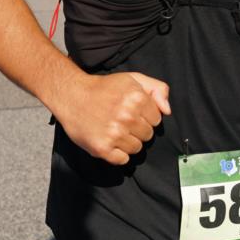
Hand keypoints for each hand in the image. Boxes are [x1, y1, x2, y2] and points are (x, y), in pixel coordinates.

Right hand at [55, 72, 170, 164]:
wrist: (71, 96)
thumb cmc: (104, 88)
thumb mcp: (133, 79)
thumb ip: (157, 89)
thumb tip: (167, 111)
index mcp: (137, 98)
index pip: (156, 120)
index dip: (146, 117)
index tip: (133, 112)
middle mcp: (127, 117)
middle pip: (148, 135)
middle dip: (138, 129)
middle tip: (121, 121)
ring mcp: (114, 134)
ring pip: (136, 148)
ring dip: (128, 142)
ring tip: (114, 130)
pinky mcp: (102, 148)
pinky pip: (122, 160)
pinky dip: (118, 154)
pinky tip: (109, 141)